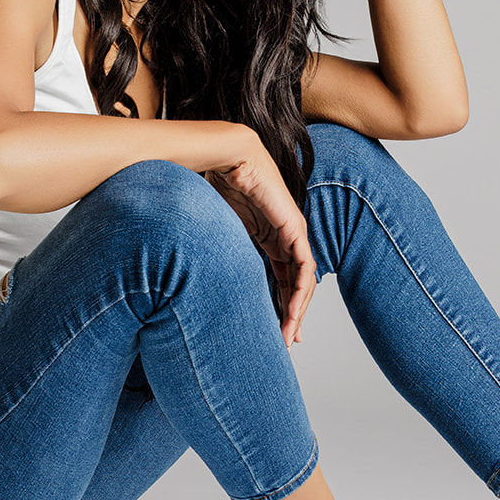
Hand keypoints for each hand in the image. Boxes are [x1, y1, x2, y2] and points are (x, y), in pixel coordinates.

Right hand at [205, 133, 316, 346]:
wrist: (226, 157)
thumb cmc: (216, 185)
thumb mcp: (219, 231)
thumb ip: (220, 252)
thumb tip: (195, 276)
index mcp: (269, 237)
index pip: (281, 278)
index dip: (279, 305)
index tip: (275, 332)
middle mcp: (285, 236)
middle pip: (295, 283)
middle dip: (291, 315)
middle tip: (285, 342)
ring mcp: (293, 232)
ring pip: (304, 280)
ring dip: (297, 309)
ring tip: (288, 334)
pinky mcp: (294, 228)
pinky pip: (304, 267)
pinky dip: (300, 291)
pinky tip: (293, 311)